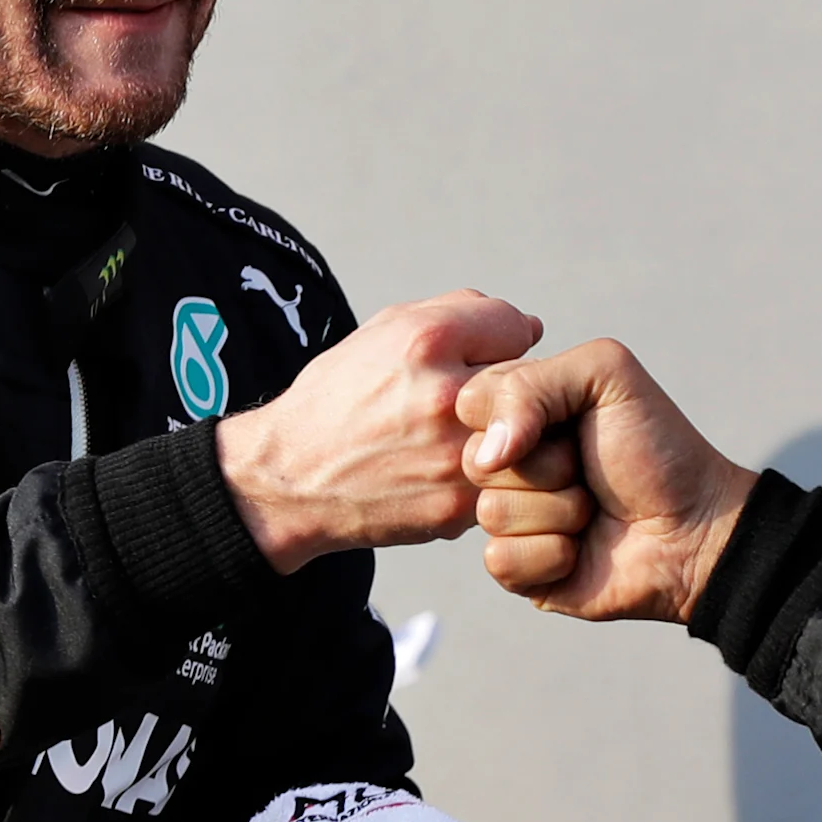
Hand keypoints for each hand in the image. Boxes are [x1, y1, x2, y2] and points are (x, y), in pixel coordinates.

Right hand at [217, 291, 544, 571]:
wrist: (290, 479)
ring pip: (526, 438)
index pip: (516, 325)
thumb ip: (460, 313)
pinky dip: (485, 476)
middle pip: (526, 383)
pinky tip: (443, 472)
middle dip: (503, 390)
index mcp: (427, 341)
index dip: (495, 341)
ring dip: (506, 437)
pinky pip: (504, 482)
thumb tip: (531, 328)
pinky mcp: (456, 508)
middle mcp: (446, 397)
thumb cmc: (339, 399)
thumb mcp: (382, 332)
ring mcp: (456, 457)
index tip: (471, 359)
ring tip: (456, 438)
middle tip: (465, 403)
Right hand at [457, 339, 755, 621]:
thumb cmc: (656, 446)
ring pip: (491, 512)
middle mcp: (507, 462)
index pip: (470, 402)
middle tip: (587, 467)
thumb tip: (486, 454)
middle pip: (474, 461)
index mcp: (518, 409)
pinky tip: (583, 550)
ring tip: (593, 509)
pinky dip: (553, 554)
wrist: (696, 526)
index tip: (566, 419)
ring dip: (561, 511)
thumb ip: (531, 383)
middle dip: (548, 465)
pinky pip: (501, 560)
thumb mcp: (605, 375)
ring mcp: (510, 517)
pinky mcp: (517, 569)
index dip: (515, 414)